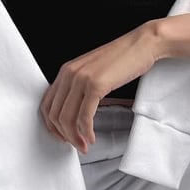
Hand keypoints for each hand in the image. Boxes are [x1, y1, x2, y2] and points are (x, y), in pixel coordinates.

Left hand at [41, 23, 161, 153]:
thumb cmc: (122, 58)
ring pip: (67, 118)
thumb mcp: (93, 71)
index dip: (52, 126)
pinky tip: (91, 137)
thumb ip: (80, 86)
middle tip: (75, 145)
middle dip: (64, 136)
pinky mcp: (96, 85)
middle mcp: (69, 74)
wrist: (142, 44)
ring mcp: (81, 78)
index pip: (47, 104)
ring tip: (84, 145)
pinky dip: (86, 132)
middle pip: (55, 115)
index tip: (62, 136)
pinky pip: (84, 116)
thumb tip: (74, 112)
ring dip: (75, 138)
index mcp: (66, 71)